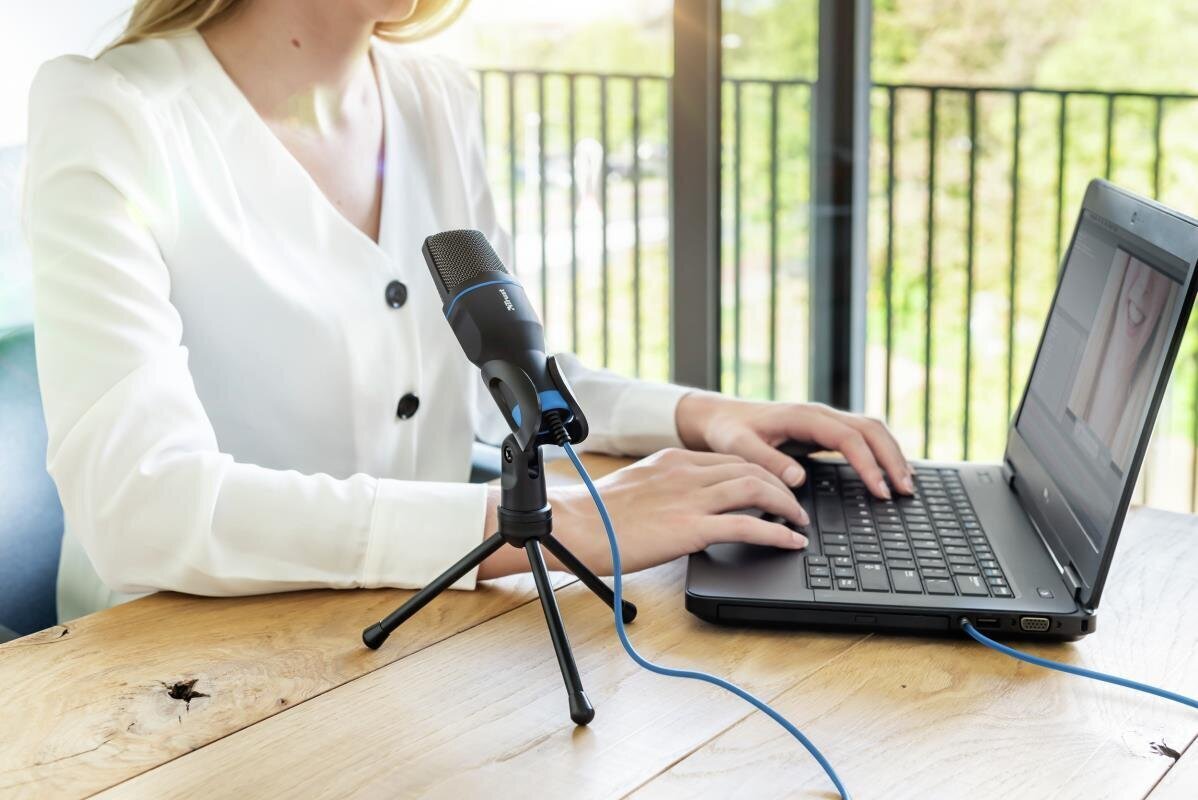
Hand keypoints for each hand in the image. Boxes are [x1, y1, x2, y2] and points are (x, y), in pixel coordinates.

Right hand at [476, 448, 808, 578]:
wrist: (572, 527)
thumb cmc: (594, 517)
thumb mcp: (635, 489)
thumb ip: (664, 490)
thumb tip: (680, 508)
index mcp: (672, 460)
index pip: (730, 459)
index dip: (761, 472)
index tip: (774, 486)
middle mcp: (686, 472)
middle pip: (751, 468)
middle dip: (781, 486)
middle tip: (795, 505)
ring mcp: (689, 498)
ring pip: (757, 489)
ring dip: (786, 506)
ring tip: (799, 522)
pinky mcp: (690, 528)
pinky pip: (747, 526)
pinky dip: (777, 533)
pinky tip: (791, 542)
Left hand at [675, 392, 913, 498]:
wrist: (721, 417)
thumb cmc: (728, 431)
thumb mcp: (739, 447)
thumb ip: (767, 461)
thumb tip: (798, 479)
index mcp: (804, 416)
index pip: (849, 438)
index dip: (868, 464)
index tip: (880, 490)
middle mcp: (821, 414)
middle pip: (871, 429)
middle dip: (892, 459)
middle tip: (906, 491)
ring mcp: (825, 421)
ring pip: (872, 430)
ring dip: (892, 454)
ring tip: (906, 485)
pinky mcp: (825, 431)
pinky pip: (862, 437)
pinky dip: (881, 452)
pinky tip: (888, 473)